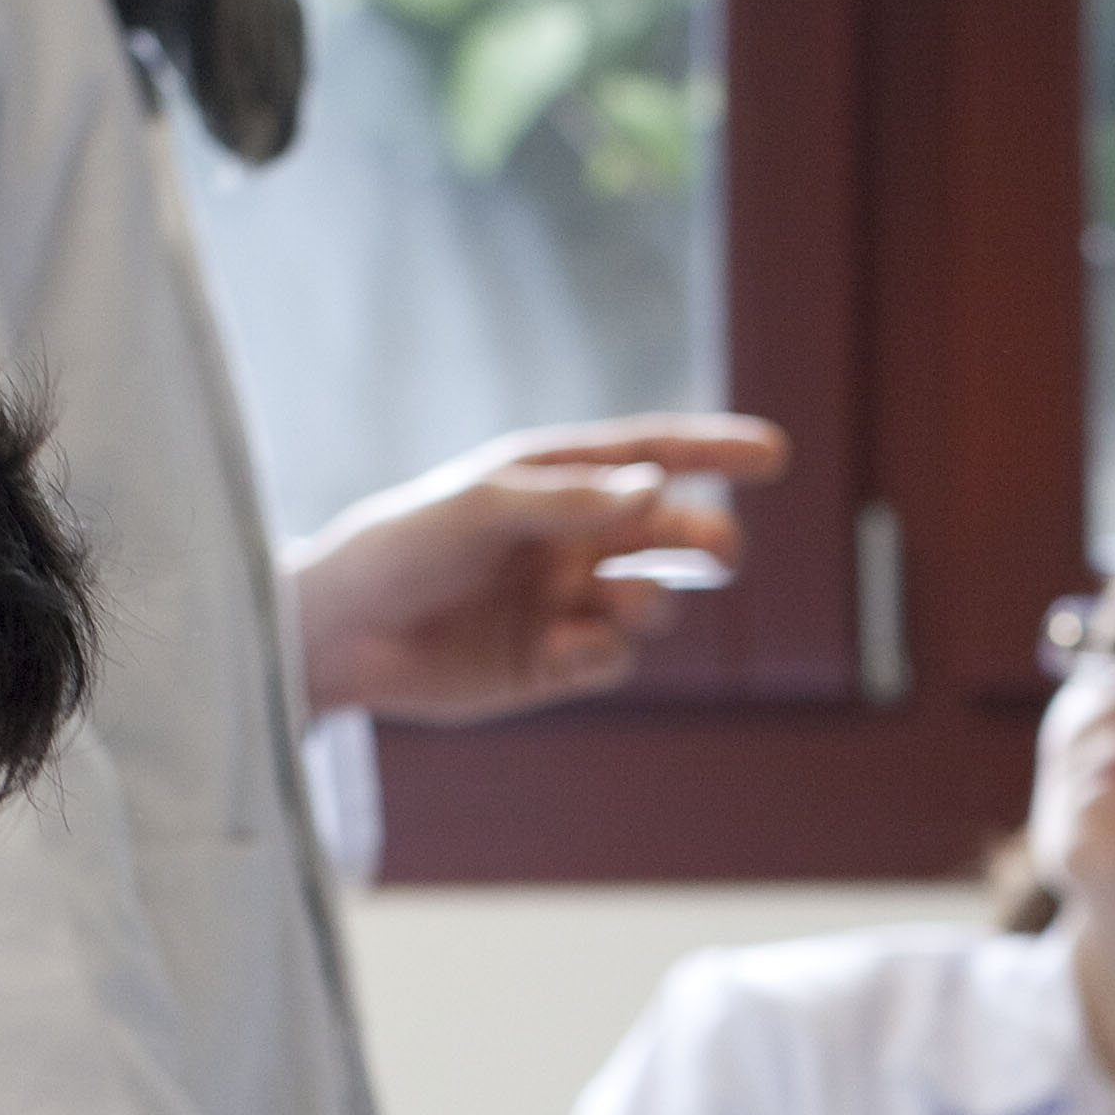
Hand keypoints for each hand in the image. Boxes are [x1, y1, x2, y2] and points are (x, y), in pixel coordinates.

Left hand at [292, 413, 790, 724]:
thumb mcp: (480, 507)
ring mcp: (568, 602)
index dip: (715, 451)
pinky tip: (566, 648)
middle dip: (700, 543)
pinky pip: (611, 658)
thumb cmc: (400, 547)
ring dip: (653, 600)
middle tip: (716, 552)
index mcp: (557, 480)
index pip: (653, 456)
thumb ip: (567, 499)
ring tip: (626, 602)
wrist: (340, 635)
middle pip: (669, 537)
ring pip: (652, 602)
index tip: (774, 454)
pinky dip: (603, 652)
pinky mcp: (554, 663)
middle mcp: (573, 538)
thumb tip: (657, 488)